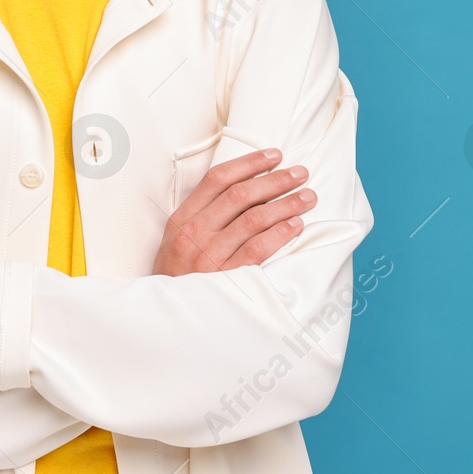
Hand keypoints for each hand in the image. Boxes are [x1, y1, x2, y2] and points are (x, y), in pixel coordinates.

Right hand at [153, 148, 315, 275]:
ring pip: (254, 219)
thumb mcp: (176, 241)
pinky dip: (280, 234)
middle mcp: (195, 234)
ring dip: (286, 204)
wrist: (165, 318)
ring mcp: (210, 256)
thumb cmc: (177, 276)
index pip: (219, 179)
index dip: (250, 163)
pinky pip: (258, 249)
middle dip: (275, 180)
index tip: (275, 155)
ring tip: (307, 197)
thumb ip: (202, 215)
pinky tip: (296, 226)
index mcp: (182, 219)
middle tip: (300, 173)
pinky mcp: (226, 278)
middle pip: (241, 195)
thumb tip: (247, 188)